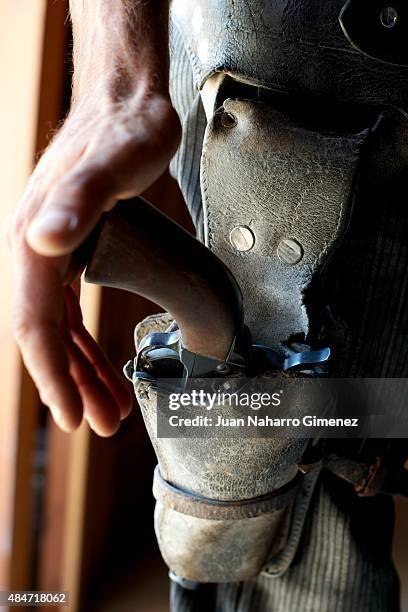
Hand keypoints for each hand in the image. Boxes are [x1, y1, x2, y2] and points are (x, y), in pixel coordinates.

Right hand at [7, 90, 180, 435]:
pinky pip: (70, 310)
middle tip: (101, 422)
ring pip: (60, 329)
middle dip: (74, 384)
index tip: (72, 417)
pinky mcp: (74, 250)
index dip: (53, 377)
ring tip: (107, 405)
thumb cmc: (125, 129)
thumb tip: (42, 240)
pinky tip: (100, 360)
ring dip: (82, 370)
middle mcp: (37, 250)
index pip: (37, 327)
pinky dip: (86, 343)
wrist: (127, 102)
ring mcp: (53, 252)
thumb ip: (77, 198)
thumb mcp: (113, 162)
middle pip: (48, 337)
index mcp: (37, 240)